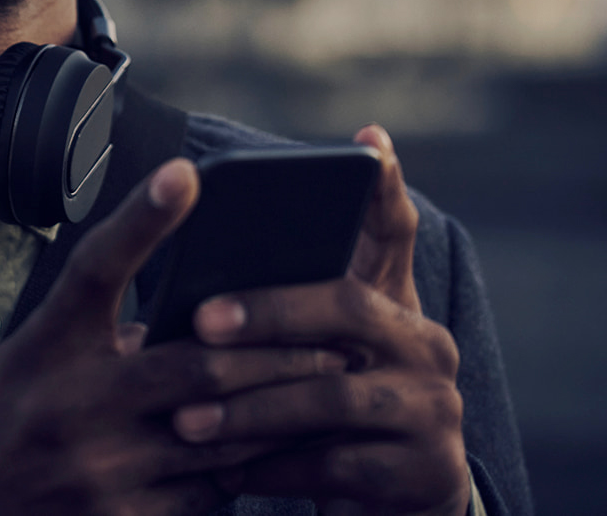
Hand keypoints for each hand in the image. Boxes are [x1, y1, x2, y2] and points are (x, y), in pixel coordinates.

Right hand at [0, 159, 351, 515]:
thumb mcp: (27, 363)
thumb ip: (96, 339)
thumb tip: (184, 324)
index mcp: (43, 347)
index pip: (96, 268)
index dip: (141, 218)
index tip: (188, 171)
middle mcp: (70, 402)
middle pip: (197, 361)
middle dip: (277, 350)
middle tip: (333, 338)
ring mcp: (98, 468)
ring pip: (220, 433)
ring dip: (279, 413)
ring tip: (329, 393)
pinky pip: (207, 493)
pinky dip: (243, 469)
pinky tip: (274, 456)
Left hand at [172, 126, 469, 515]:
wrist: (391, 509)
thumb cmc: (326, 415)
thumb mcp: (309, 356)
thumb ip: (279, 308)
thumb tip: (193, 275)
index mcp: (392, 305)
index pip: (393, 233)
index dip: (383, 188)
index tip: (366, 140)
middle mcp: (425, 345)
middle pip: (345, 307)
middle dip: (267, 312)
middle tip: (201, 321)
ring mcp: (434, 408)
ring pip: (331, 394)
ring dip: (249, 407)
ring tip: (185, 418)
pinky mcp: (426, 472)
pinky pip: (335, 464)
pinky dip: (272, 466)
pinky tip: (224, 470)